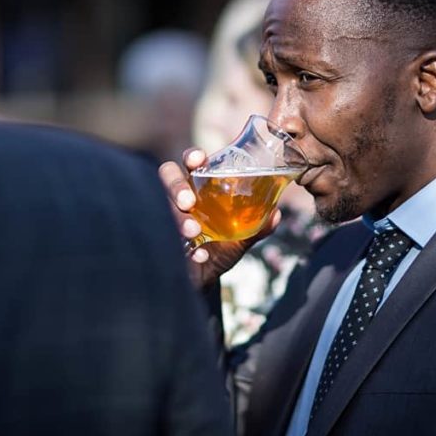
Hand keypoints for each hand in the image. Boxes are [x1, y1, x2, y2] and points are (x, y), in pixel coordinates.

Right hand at [158, 147, 280, 289]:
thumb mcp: (241, 239)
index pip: (191, 162)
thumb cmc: (219, 250)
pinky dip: (183, 246)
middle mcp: (180, 197)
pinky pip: (162, 234)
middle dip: (176, 186)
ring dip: (177, 216)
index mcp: (199, 187)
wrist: (204, 279)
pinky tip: (198, 256)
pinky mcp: (158, 235)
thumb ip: (257, 227)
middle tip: (188, 201)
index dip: (192, 156)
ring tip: (193, 232)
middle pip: (167, 175)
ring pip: (161, 204)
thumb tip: (276, 215)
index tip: (198, 160)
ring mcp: (166, 215)